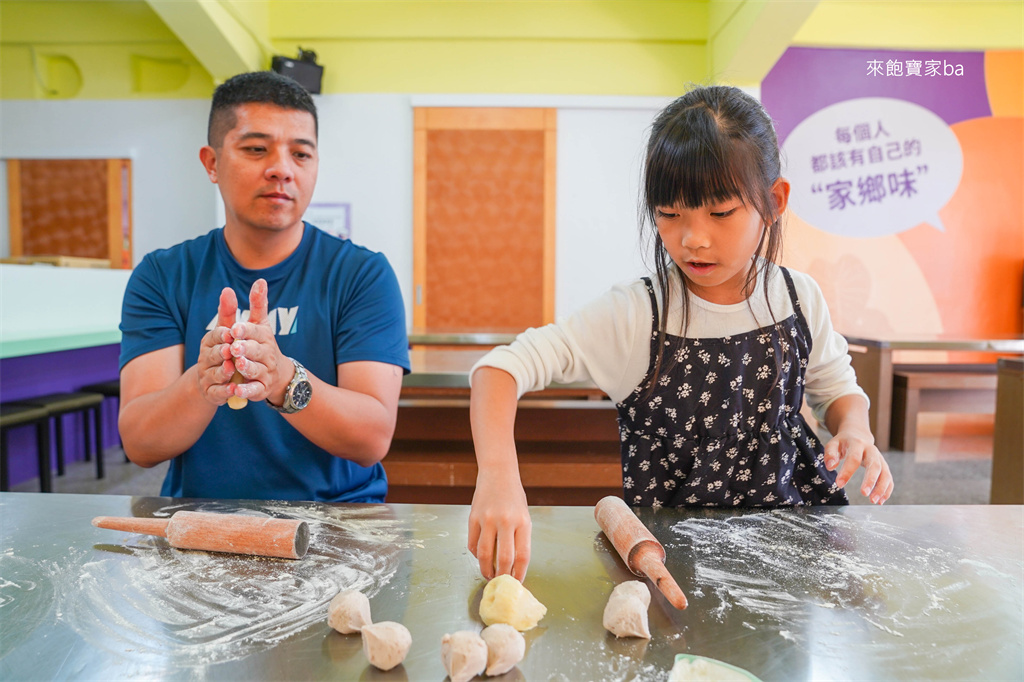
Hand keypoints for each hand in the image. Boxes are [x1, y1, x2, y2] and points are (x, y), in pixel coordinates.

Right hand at [196, 287, 238, 405]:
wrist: (214, 380)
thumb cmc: (224, 349)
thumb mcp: (227, 330)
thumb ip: (228, 312)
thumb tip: (228, 289)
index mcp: (210, 341)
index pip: (214, 335)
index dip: (222, 334)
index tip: (231, 332)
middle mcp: (206, 358)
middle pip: (214, 354)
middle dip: (222, 352)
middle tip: (231, 350)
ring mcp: (208, 375)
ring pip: (215, 372)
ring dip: (223, 371)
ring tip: (231, 368)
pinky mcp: (212, 392)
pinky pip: (218, 392)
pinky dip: (226, 391)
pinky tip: (234, 389)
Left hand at [227, 278, 291, 403]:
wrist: (279, 375)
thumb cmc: (262, 344)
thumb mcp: (260, 324)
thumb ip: (257, 304)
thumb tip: (260, 280)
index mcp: (264, 337)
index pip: (255, 331)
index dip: (245, 330)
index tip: (235, 328)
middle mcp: (267, 354)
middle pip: (256, 351)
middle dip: (246, 349)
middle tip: (235, 348)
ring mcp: (265, 372)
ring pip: (256, 370)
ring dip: (246, 368)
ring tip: (238, 365)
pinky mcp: (261, 388)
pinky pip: (255, 390)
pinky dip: (246, 391)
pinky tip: (237, 390)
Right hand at [467, 471, 531, 580]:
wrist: (498, 474)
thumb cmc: (513, 497)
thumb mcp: (524, 516)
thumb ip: (519, 538)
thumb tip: (513, 565)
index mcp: (523, 522)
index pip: (523, 555)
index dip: (520, 573)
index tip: (518, 581)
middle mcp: (506, 521)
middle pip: (504, 558)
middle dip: (503, 575)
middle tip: (501, 581)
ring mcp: (488, 519)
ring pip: (484, 554)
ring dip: (486, 569)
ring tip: (488, 574)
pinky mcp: (473, 517)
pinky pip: (473, 543)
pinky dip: (476, 554)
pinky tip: (480, 557)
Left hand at [824, 431, 893, 504]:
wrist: (857, 435)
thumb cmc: (843, 443)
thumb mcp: (833, 444)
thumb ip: (830, 454)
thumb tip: (830, 467)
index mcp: (857, 444)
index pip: (854, 458)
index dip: (847, 471)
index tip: (839, 484)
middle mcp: (871, 451)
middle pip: (874, 465)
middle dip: (870, 480)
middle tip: (864, 494)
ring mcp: (880, 459)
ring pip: (885, 473)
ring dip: (881, 488)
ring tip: (873, 501)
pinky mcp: (884, 466)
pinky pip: (889, 479)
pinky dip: (886, 490)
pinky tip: (880, 501)